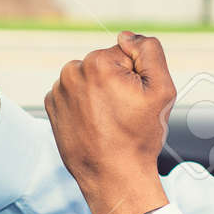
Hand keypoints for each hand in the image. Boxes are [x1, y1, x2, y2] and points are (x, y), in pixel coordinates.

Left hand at [44, 31, 173, 213]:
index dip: (136, 76)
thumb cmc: (139, 136)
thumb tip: (126, 36)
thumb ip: (150, 51)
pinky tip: (93, 124)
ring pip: (88, 79)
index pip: (125, 54)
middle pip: (104, 65)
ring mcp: (58, 90)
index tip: (134, 100)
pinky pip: (73, 94)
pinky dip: (84, 105)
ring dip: (99, 93)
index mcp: (97, 62)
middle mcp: (71, 71)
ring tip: (108, 121)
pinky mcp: (51, 106)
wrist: (113, 176)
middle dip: (116, 83)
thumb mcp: (162, 89)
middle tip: (123, 113)